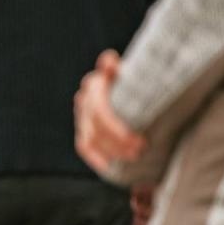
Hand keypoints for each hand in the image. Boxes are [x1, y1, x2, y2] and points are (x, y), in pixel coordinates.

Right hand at [75, 50, 145, 173]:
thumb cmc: (141, 83)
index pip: (99, 111)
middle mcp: (84, 98)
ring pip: (90, 137)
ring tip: (134, 158)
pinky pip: (84, 146)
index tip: (140, 141)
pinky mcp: (83, 130)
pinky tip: (111, 166)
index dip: (117, 129)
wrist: (137, 91)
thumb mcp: (137, 74)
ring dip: (112, 151)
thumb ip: (122, 70)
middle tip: (142, 151)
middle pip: (95, 126)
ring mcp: (81, 115)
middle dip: (118, 142)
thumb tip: (109, 58)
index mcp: (96, 83)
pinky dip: (96, 158)